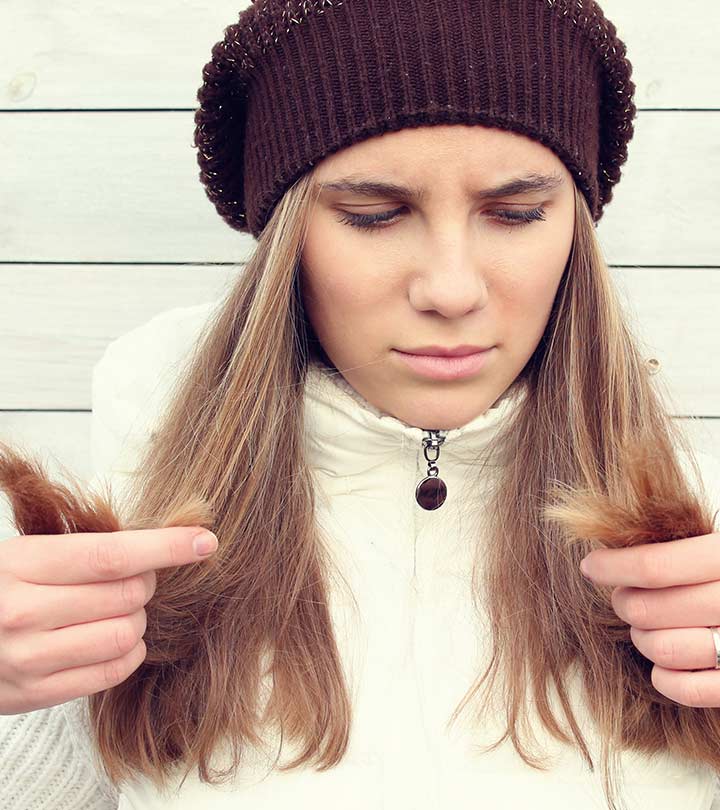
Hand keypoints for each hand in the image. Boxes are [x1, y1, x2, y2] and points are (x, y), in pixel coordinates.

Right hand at [0, 526, 217, 714]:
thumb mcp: (25, 553)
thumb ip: (81, 550)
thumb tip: (154, 545)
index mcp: (23, 564)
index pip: (112, 555)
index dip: (166, 547)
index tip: (204, 541)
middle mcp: (24, 612)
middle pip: (127, 596)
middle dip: (147, 583)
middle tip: (136, 579)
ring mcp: (28, 658)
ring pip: (125, 635)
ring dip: (138, 620)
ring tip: (121, 611)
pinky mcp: (34, 693)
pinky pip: (110, 672)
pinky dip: (128, 653)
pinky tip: (115, 639)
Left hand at [580, 530, 719, 707]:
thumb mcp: (712, 547)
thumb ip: (676, 549)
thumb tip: (614, 552)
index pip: (655, 566)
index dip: (612, 567)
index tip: (591, 566)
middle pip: (648, 609)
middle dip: (624, 603)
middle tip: (624, 599)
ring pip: (663, 648)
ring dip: (642, 639)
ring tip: (646, 627)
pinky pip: (688, 688)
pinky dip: (664, 678)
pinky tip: (662, 664)